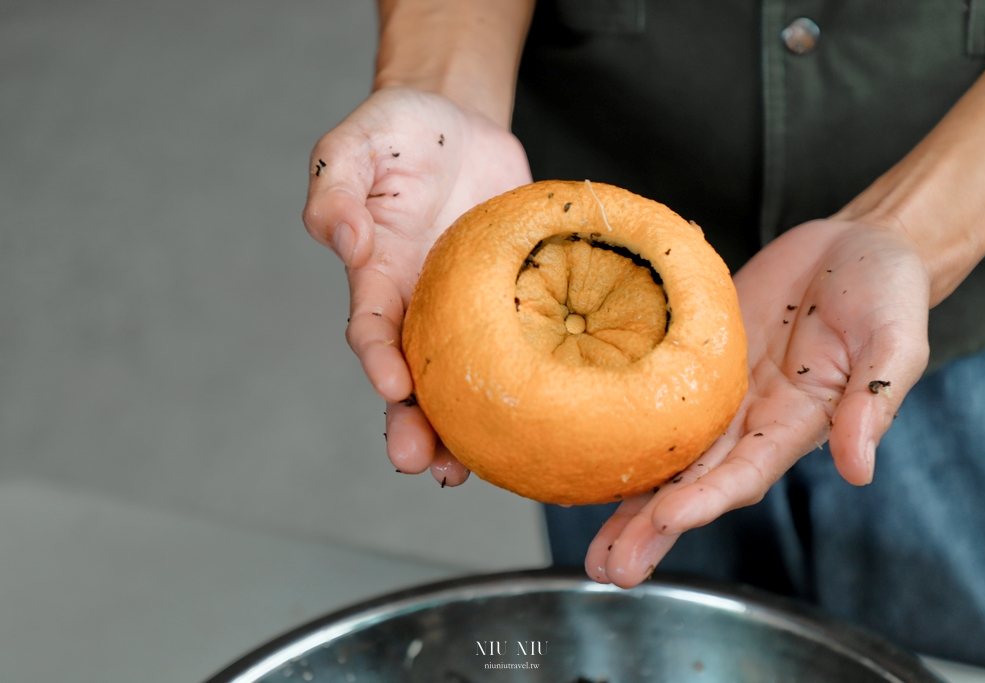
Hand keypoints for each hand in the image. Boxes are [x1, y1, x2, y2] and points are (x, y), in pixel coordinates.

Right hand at [302, 87, 531, 484]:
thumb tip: (345, 238)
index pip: (370, 327)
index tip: (393, 389)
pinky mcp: (508, 298)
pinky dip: (519, 385)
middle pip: (409, 376)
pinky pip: (513, 347)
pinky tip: (535, 421)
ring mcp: (464, 306)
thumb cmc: (399, 132)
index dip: (377, 361)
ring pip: (458, 379)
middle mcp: (417, 302)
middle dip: (410, 423)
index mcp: (377, 271)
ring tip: (466, 471)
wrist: (457, 122)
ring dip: (459, 427)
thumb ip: (337, 187)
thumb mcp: (357, 143)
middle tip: (421, 464)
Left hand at [584, 218, 930, 586]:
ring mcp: (717, 393)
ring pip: (665, 455)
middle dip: (652, 528)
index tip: (666, 519)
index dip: (706, 499)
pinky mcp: (693, 357)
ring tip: (591, 549)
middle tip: (611, 569)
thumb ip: (875, 401)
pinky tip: (584, 457)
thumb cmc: (887, 292)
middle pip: (694, 483)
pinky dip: (620, 430)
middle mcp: (749, 420)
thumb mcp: (897, 341)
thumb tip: (859, 470)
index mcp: (796, 423)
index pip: (744, 473)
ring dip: (629, 501)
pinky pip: (651, 397)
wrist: (855, 247)